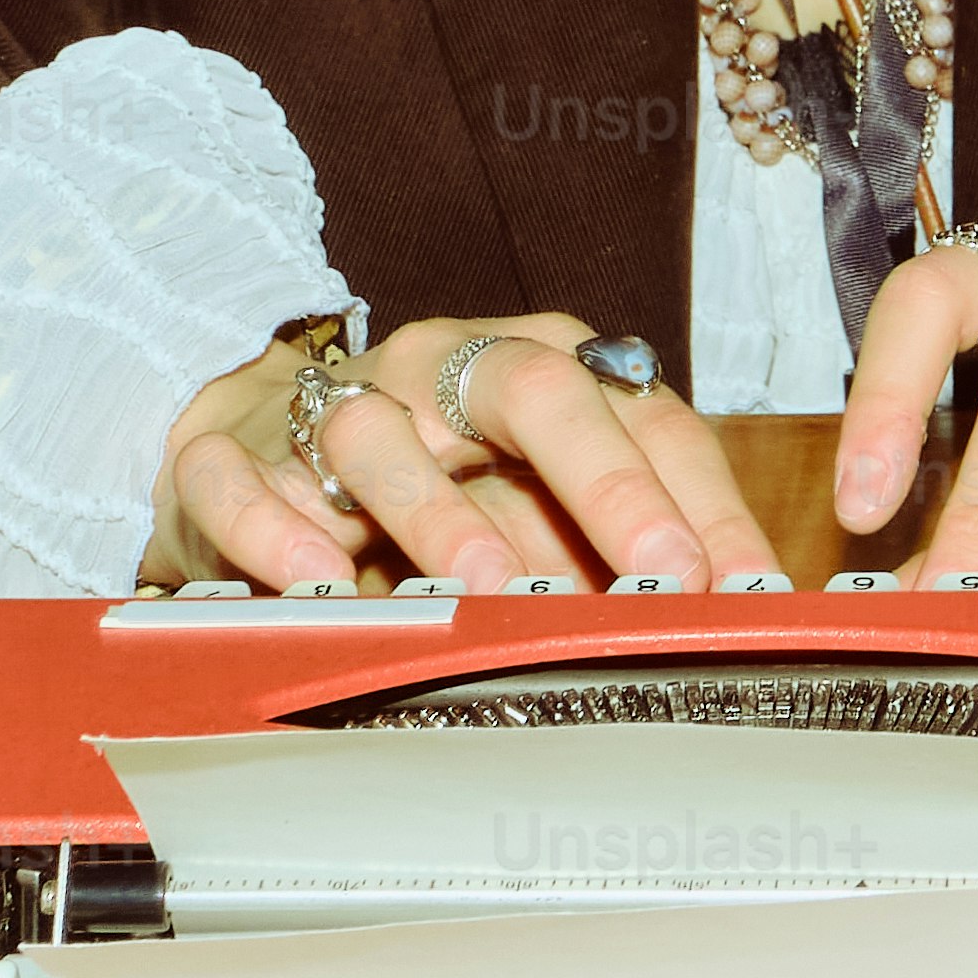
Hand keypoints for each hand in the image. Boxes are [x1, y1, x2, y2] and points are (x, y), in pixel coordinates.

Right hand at [150, 311, 783, 596]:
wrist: (256, 432)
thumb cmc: (428, 469)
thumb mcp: (531, 493)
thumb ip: (611, 539)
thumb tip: (720, 614)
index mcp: (535, 363)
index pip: (641, 413)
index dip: (702, 501)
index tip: (744, 586)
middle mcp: (444, 366)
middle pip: (533, 390)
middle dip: (605, 482)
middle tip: (659, 570)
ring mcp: (336, 401)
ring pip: (383, 434)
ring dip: (440, 511)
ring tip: (489, 586)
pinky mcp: (233, 450)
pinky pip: (245, 478)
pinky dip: (274, 528)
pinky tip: (317, 581)